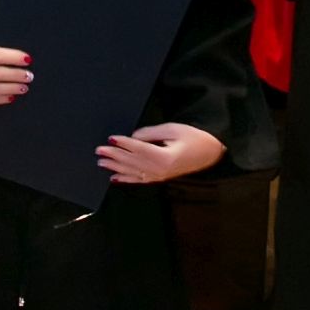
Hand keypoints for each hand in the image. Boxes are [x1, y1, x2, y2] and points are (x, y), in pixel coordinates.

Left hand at [96, 122, 226, 184]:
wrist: (211, 153)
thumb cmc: (195, 138)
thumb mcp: (174, 129)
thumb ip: (152, 133)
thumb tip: (134, 137)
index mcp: (163, 157)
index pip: (137, 149)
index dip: (122, 143)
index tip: (110, 138)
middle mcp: (158, 169)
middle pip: (131, 161)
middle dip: (114, 155)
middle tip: (99, 150)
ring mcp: (159, 176)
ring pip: (132, 172)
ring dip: (115, 167)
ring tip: (101, 162)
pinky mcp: (160, 178)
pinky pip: (139, 180)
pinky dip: (125, 179)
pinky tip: (114, 178)